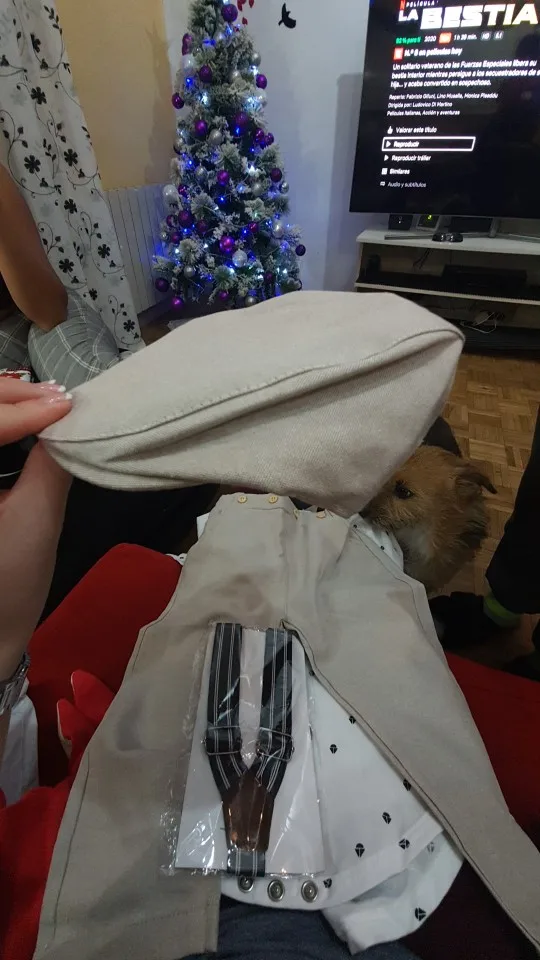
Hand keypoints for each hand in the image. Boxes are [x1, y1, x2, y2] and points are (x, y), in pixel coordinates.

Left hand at [0, 379, 71, 678]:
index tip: (65, 406)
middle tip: (58, 398)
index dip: (19, 409)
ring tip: (47, 401)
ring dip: (3, 402)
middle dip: (9, 395)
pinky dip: (0, 423)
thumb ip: (51, 462)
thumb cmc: (9, 582)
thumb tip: (67, 414)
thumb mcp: (36, 520)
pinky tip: (26, 417)